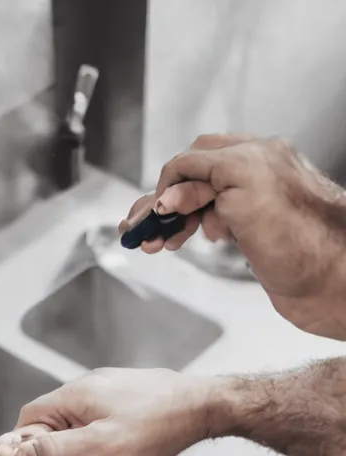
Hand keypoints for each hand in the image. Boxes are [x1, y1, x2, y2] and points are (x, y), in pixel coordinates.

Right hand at [0, 367, 217, 455]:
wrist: (206, 407)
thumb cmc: (156, 426)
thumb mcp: (99, 449)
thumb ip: (55, 453)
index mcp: (71, 397)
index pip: (26, 422)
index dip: (17, 447)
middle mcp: (84, 391)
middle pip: (49, 426)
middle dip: (50, 454)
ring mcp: (106, 394)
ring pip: (74, 428)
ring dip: (77, 453)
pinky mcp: (125, 401)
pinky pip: (96, 426)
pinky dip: (97, 447)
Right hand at [120, 133, 345, 337]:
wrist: (339, 284)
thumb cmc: (308, 247)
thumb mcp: (245, 202)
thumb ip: (203, 186)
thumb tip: (168, 193)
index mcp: (253, 156)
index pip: (191, 160)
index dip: (166, 187)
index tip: (152, 217)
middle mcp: (256, 171)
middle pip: (192, 174)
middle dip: (164, 201)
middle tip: (144, 230)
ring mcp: (257, 198)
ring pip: (201, 195)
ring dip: (175, 217)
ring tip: (159, 242)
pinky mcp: (258, 225)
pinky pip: (215, 213)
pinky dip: (194, 225)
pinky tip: (188, 240)